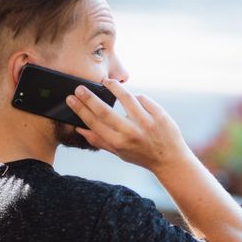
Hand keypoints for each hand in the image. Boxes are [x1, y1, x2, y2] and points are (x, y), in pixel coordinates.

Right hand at [65, 79, 189, 172]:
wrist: (170, 159)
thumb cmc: (142, 156)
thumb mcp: (119, 153)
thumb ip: (99, 140)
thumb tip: (79, 129)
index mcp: (118, 143)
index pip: (94, 123)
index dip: (80, 109)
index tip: (70, 98)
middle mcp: (131, 132)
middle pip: (104, 110)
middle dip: (89, 97)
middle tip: (79, 87)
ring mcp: (146, 122)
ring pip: (125, 96)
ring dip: (113, 86)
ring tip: (106, 82)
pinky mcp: (159, 114)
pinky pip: (142, 98)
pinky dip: (136, 97)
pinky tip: (133, 99)